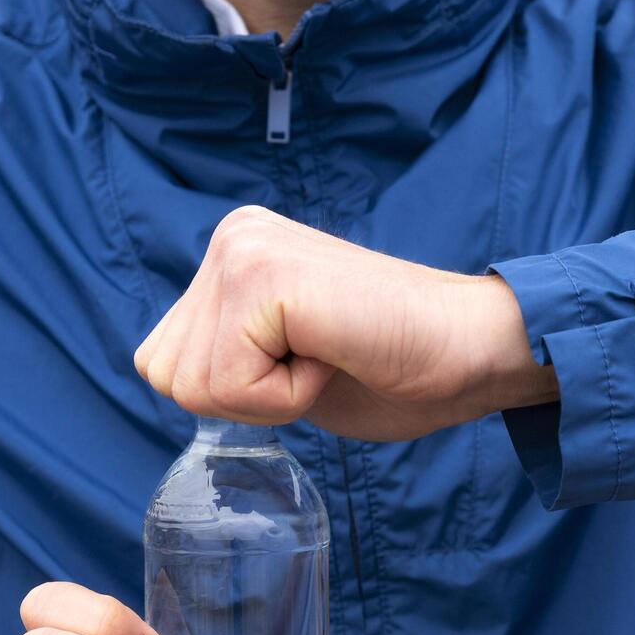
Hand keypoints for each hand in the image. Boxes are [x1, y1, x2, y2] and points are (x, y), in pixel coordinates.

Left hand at [133, 205, 556, 440]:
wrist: (473, 352)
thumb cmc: (395, 366)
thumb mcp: (281, 358)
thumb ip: (226, 353)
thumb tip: (167, 373)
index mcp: (232, 252)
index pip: (161, 362)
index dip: (233, 394)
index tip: (307, 362)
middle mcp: (230, 237)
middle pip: (165, 374)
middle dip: (242, 397)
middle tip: (320, 361)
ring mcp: (244, 250)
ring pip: (192, 384)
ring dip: (266, 397)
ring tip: (328, 355)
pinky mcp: (265, 277)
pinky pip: (230, 384)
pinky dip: (285, 397)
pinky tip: (333, 356)